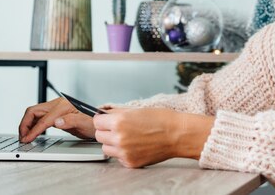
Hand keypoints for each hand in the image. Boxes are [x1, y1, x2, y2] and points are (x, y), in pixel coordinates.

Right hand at [18, 97, 94, 142]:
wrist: (98, 121)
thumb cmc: (93, 123)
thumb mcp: (85, 124)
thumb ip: (71, 121)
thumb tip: (57, 121)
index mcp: (64, 106)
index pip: (44, 119)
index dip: (34, 130)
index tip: (27, 139)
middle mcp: (58, 104)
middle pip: (34, 111)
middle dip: (25, 124)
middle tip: (22, 138)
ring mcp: (56, 107)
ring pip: (34, 113)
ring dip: (27, 123)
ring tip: (24, 136)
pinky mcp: (55, 112)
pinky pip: (39, 116)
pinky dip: (32, 123)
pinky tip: (31, 131)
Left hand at [93, 108, 214, 167]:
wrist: (177, 134)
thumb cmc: (161, 119)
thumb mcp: (136, 110)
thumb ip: (117, 113)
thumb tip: (103, 114)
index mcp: (119, 122)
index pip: (97, 122)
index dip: (102, 120)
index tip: (106, 120)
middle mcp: (119, 138)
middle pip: (99, 136)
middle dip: (106, 131)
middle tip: (118, 129)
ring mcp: (124, 152)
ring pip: (106, 148)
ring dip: (112, 143)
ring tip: (127, 138)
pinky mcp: (130, 163)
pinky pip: (118, 158)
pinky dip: (123, 153)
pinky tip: (135, 146)